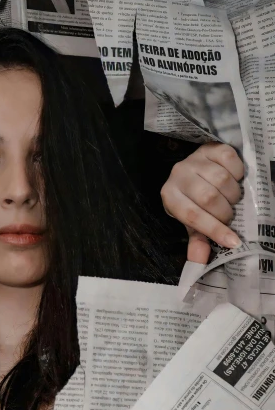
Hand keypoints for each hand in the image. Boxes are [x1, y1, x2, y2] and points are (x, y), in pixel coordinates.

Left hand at [161, 143, 243, 264]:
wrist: (193, 169)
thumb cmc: (192, 199)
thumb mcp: (191, 220)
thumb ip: (197, 240)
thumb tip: (199, 262)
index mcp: (170, 196)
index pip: (192, 216)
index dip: (214, 230)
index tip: (233, 241)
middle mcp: (178, 175)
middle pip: (209, 197)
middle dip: (225, 212)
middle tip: (228, 215)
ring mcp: (194, 159)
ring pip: (222, 179)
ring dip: (233, 194)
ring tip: (231, 199)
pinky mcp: (210, 147)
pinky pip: (231, 160)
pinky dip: (238, 172)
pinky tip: (234, 179)